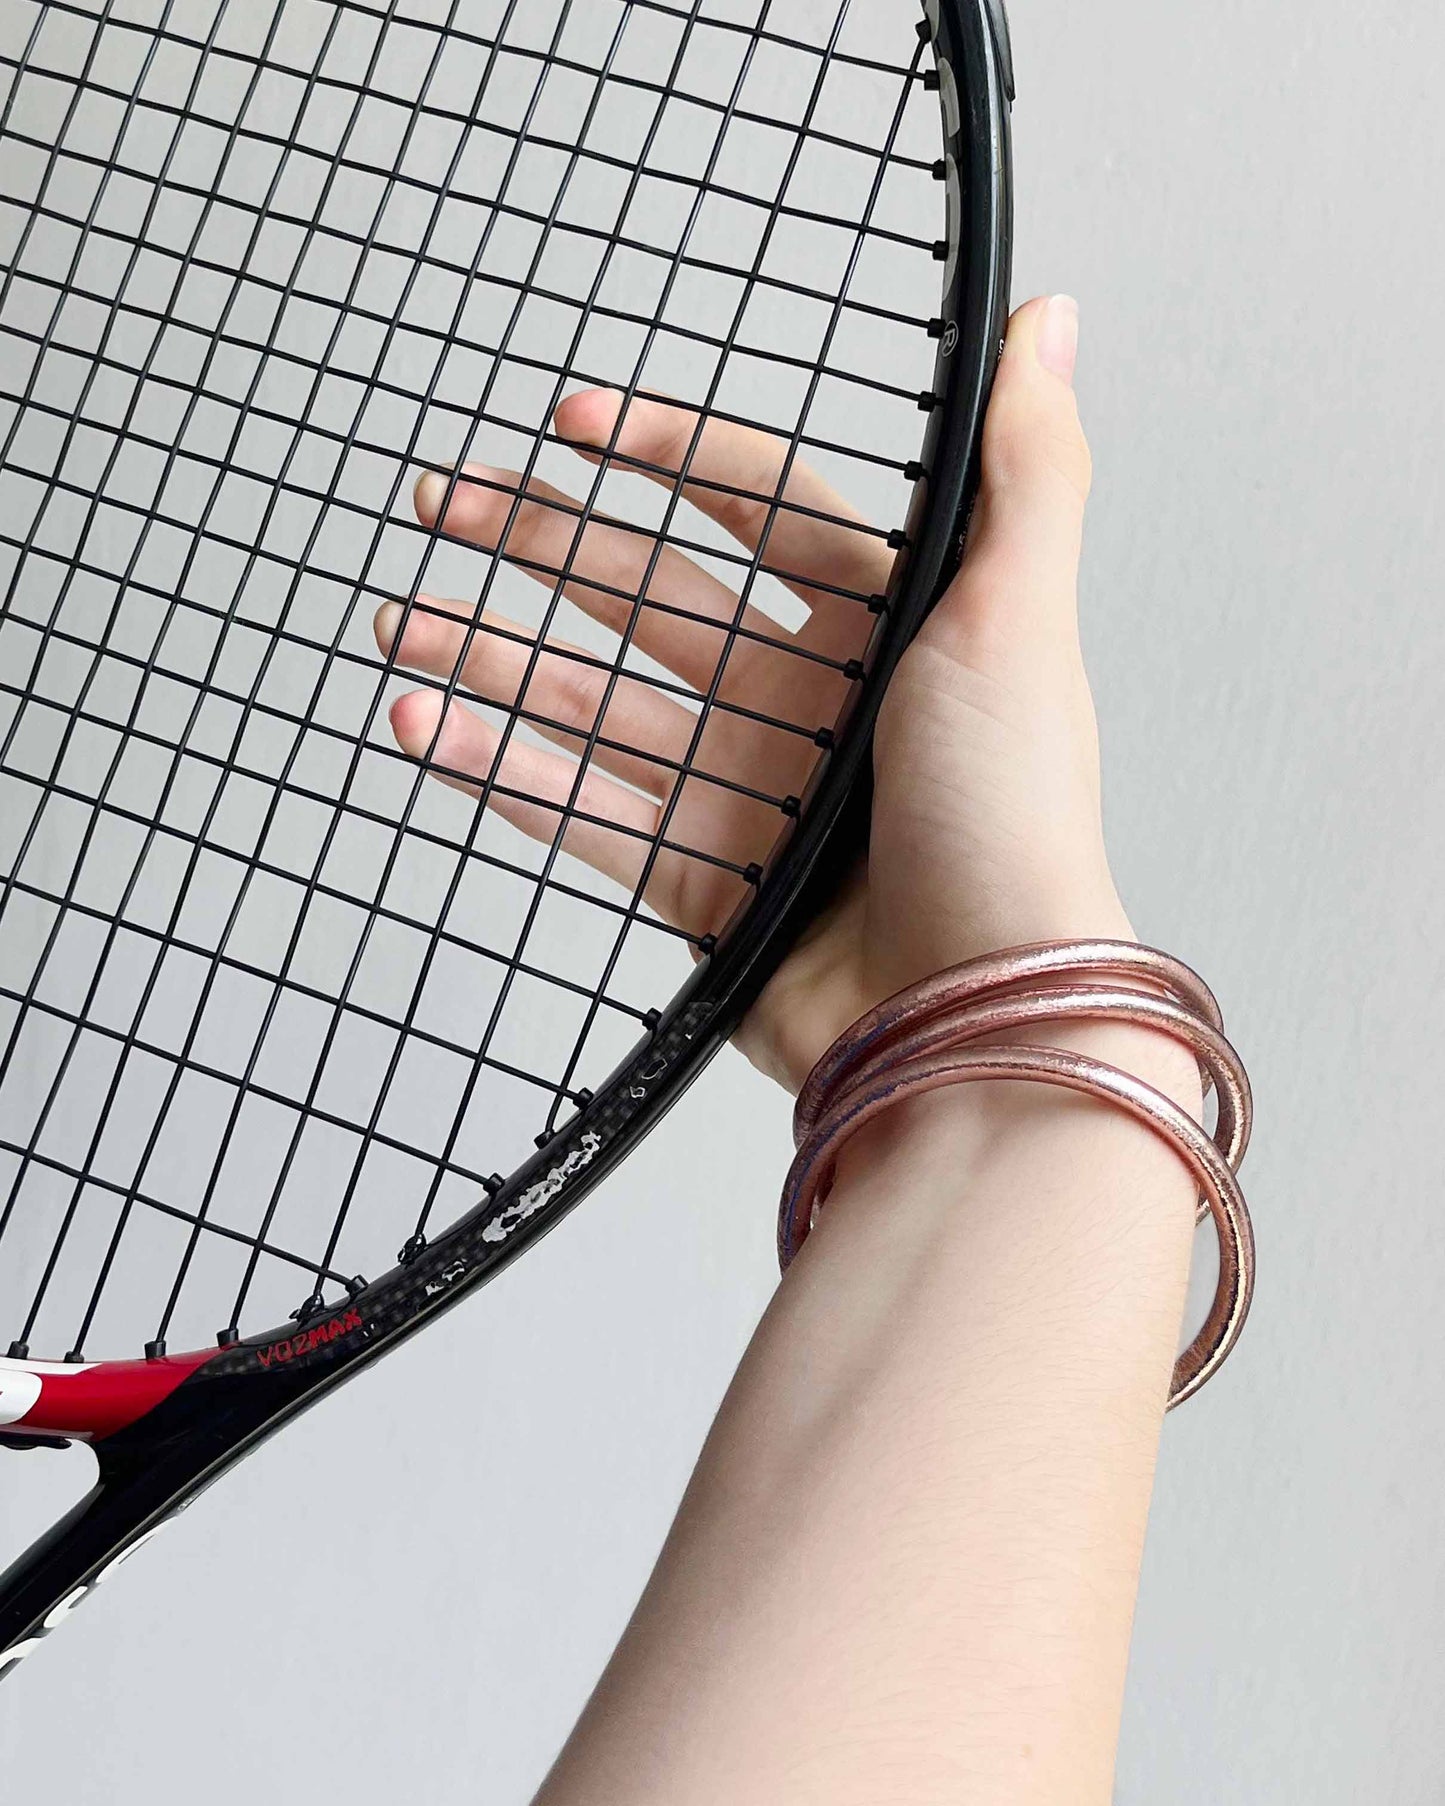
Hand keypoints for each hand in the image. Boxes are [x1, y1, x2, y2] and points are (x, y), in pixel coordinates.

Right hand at [380, 295, 1129, 1093]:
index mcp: (884, 627)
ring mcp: (750, 797)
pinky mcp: (707, 891)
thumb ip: (1025, 464)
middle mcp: (811, 703)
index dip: (666, 454)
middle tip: (446, 505)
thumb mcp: (1017, 614)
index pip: (758, 506)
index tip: (575, 421)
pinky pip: (585, 816)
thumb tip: (1049, 319)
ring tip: (402, 624)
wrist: (982, 1007)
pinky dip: (505, 774)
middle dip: (540, 545)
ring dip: (492, 661)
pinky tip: (430, 727)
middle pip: (648, 598)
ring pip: (595, 708)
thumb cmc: (1015, 814)